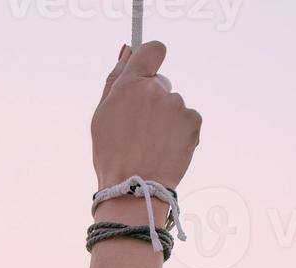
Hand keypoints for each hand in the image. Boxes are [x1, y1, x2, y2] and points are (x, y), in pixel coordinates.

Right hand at [92, 41, 201, 191]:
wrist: (135, 188)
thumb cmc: (113, 155)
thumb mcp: (102, 116)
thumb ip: (115, 79)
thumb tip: (127, 51)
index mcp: (130, 84)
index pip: (151, 50)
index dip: (150, 57)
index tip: (148, 70)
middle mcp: (155, 89)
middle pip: (160, 84)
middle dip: (152, 101)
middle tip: (139, 131)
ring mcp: (176, 104)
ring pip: (173, 105)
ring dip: (165, 120)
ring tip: (150, 146)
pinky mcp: (192, 120)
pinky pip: (187, 119)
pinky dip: (179, 132)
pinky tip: (165, 150)